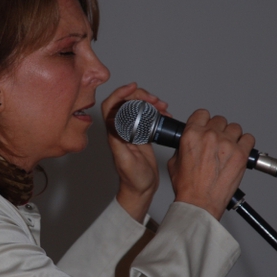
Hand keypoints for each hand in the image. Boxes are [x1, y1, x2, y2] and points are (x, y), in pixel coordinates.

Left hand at [102, 83, 168, 222]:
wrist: (141, 189)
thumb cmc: (133, 179)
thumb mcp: (125, 161)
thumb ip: (119, 143)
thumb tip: (115, 124)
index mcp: (114, 133)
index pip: (111, 106)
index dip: (120, 93)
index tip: (133, 87)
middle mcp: (121, 130)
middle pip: (126, 103)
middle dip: (141, 96)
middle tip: (155, 99)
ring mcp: (132, 131)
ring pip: (138, 107)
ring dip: (150, 102)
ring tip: (163, 106)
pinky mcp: (142, 134)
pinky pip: (148, 116)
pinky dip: (156, 111)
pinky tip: (165, 114)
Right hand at [168, 109, 254, 219]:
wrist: (200, 202)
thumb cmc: (188, 186)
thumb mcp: (174, 162)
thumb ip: (183, 146)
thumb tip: (190, 142)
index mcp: (192, 134)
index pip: (202, 114)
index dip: (204, 121)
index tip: (206, 126)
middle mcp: (210, 136)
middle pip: (219, 120)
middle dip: (218, 130)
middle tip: (216, 142)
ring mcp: (227, 144)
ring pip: (235, 128)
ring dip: (232, 136)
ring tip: (228, 148)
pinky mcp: (241, 154)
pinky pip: (249, 139)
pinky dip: (245, 144)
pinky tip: (239, 151)